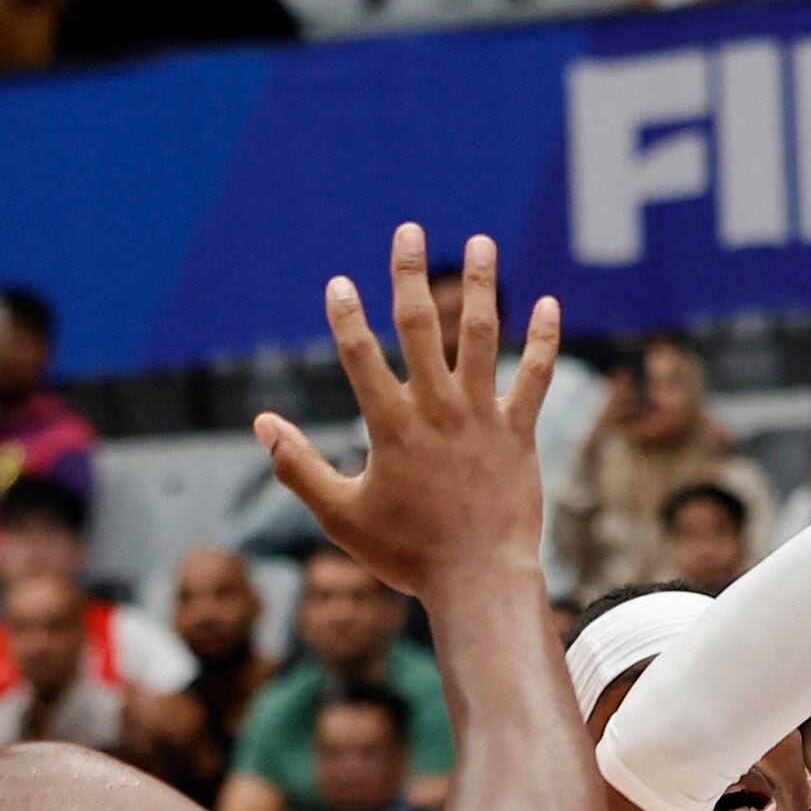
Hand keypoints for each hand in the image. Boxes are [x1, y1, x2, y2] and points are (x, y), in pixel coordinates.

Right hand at [254, 225, 561, 600]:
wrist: (479, 580)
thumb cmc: (406, 554)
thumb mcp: (339, 515)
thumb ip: (298, 466)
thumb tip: (260, 424)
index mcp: (391, 426)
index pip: (360, 357)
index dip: (346, 317)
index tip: (339, 282)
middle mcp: (437, 410)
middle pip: (421, 326)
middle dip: (410, 274)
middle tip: (409, 229)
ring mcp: (482, 417)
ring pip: (483, 336)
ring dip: (481, 286)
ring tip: (483, 242)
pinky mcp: (519, 431)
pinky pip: (535, 376)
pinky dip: (543, 339)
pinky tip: (549, 303)